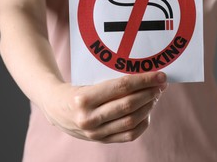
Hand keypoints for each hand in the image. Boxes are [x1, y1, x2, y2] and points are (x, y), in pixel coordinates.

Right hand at [39, 72, 167, 142]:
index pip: (121, 87)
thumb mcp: (89, 81)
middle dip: (149, 93)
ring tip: (155, 96)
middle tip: (161, 84)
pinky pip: (128, 135)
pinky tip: (147, 112)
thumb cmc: (76, 89)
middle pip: (129, 105)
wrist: (55, 108)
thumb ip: (112, 83)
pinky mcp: (100, 140)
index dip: (144, 81)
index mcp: (84, 98)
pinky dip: (143, 123)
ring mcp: (94, 132)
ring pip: (131, 120)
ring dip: (148, 107)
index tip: (159, 76)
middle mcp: (88, 118)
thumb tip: (144, 78)